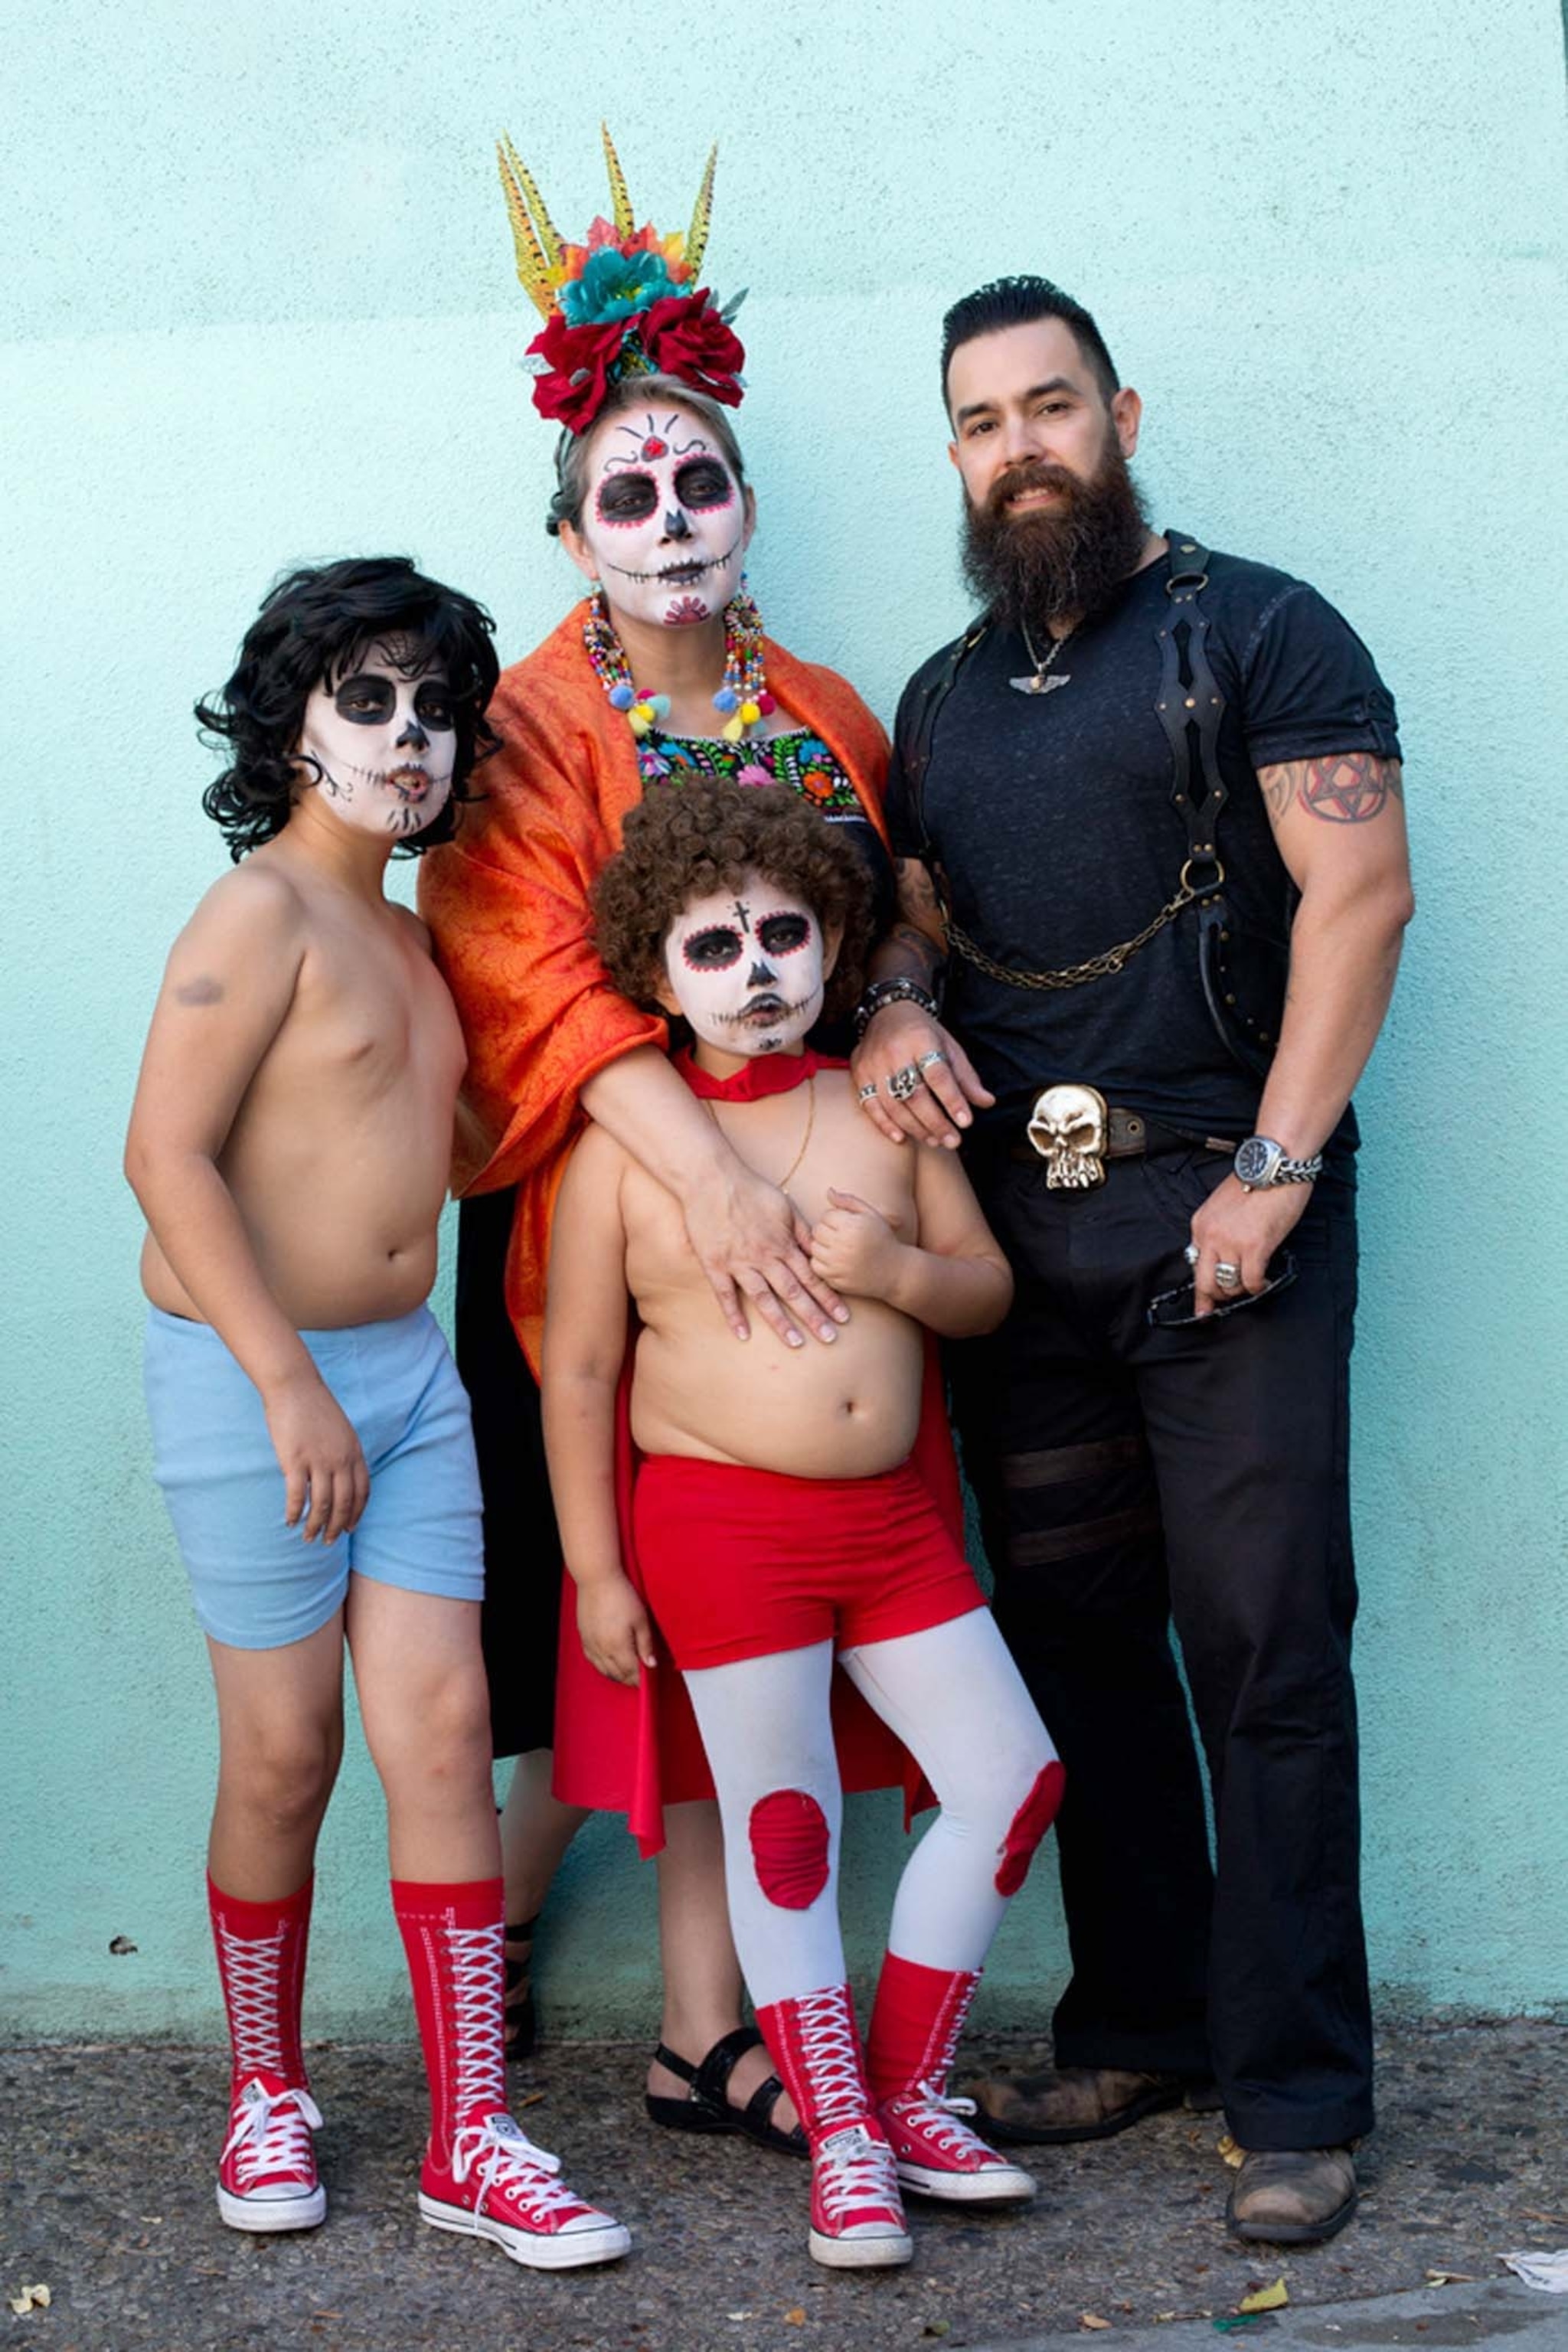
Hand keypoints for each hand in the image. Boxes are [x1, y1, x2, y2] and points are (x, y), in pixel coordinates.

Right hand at [262, 1368, 368, 1542]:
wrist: (295, 1386)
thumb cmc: (315, 1407)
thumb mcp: (341, 1431)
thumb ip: (343, 1454)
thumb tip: (339, 1477)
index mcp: (354, 1452)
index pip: (362, 1492)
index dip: (356, 1514)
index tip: (349, 1528)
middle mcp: (341, 1459)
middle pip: (343, 1503)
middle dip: (336, 1526)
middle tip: (328, 1541)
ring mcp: (318, 1461)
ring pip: (321, 1504)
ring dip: (315, 1526)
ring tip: (309, 1538)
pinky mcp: (294, 1460)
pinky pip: (296, 1495)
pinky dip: (294, 1512)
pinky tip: (289, 1522)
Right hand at [576, 1573, 656, 1685]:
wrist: (597, 1579)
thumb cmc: (620, 1595)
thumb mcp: (641, 1619)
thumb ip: (646, 1644)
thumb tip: (651, 1664)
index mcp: (618, 1647)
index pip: (631, 1672)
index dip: (640, 1679)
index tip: (648, 1682)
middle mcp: (602, 1649)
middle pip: (617, 1674)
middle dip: (629, 1679)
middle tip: (639, 1680)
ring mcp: (591, 1644)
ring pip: (603, 1670)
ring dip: (616, 1675)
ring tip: (626, 1674)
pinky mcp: (583, 1637)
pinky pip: (592, 1660)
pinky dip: (602, 1666)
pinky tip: (608, 1664)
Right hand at [683, 1158, 847, 1349]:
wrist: (712, 1179)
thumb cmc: (750, 1189)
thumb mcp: (785, 1206)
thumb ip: (802, 1231)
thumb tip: (820, 1251)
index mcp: (783, 1243)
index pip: (812, 1276)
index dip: (828, 1297)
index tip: (843, 1316)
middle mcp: (764, 1257)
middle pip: (794, 1292)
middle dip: (814, 1316)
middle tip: (831, 1338)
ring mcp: (739, 1262)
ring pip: (764, 1298)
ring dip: (781, 1323)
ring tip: (796, 1343)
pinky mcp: (715, 1264)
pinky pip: (726, 1295)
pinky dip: (734, 1315)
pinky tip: (743, 1335)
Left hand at [808, 1189, 905, 1301]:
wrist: (895, 1272)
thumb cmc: (883, 1239)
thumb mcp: (871, 1215)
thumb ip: (849, 1201)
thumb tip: (828, 1191)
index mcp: (852, 1226)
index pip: (826, 1216)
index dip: (835, 1219)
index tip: (847, 1225)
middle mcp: (843, 1244)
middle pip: (817, 1231)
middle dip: (827, 1231)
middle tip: (842, 1237)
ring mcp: (838, 1264)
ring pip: (814, 1248)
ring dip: (823, 1246)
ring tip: (839, 1248)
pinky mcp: (835, 1279)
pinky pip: (815, 1266)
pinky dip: (822, 1262)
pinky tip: (837, 1260)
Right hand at [851, 1007, 992, 1148]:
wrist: (887, 1012)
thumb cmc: (923, 1034)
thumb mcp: (949, 1047)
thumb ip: (966, 1077)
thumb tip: (987, 1103)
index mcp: (921, 1040)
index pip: (938, 1075)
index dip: (953, 1100)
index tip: (966, 1122)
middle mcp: (894, 1052)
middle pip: (915, 1094)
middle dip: (936, 1122)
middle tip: (953, 1141)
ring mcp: (873, 1064)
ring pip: (894, 1105)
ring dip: (915, 1128)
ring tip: (935, 1141)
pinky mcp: (860, 1074)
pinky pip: (870, 1105)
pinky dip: (885, 1125)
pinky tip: (902, 1138)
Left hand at [1188, 1174, 1310, 1316]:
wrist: (1274, 1164)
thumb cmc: (1257, 1180)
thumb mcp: (1224, 1205)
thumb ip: (1220, 1230)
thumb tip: (1225, 1254)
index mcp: (1200, 1224)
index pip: (1194, 1265)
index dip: (1201, 1290)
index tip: (1204, 1307)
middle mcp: (1210, 1236)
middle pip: (1205, 1282)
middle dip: (1217, 1297)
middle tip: (1230, 1302)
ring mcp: (1230, 1242)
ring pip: (1229, 1285)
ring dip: (1242, 1290)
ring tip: (1253, 1282)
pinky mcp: (1254, 1247)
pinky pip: (1251, 1281)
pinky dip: (1259, 1286)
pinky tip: (1266, 1280)